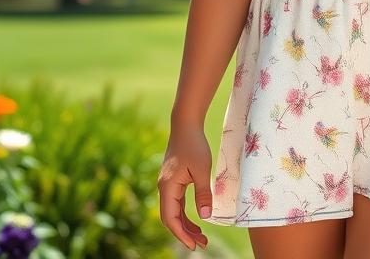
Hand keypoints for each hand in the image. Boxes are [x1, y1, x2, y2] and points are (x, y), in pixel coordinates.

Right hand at [158, 124, 213, 251]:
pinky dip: (185, 213)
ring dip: (186, 224)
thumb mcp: (202, 170)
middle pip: (171, 218)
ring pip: (174, 211)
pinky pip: (177, 203)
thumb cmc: (194, 144)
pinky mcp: (172, 180)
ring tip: (202, 236)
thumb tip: (205, 217)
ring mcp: (167, 184)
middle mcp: (164, 188)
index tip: (194, 246)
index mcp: (168, 187)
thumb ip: (203, 194)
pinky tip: (197, 218)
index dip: (182, 234)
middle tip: (202, 243)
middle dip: (185, 233)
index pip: (171, 219)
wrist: (186, 124)